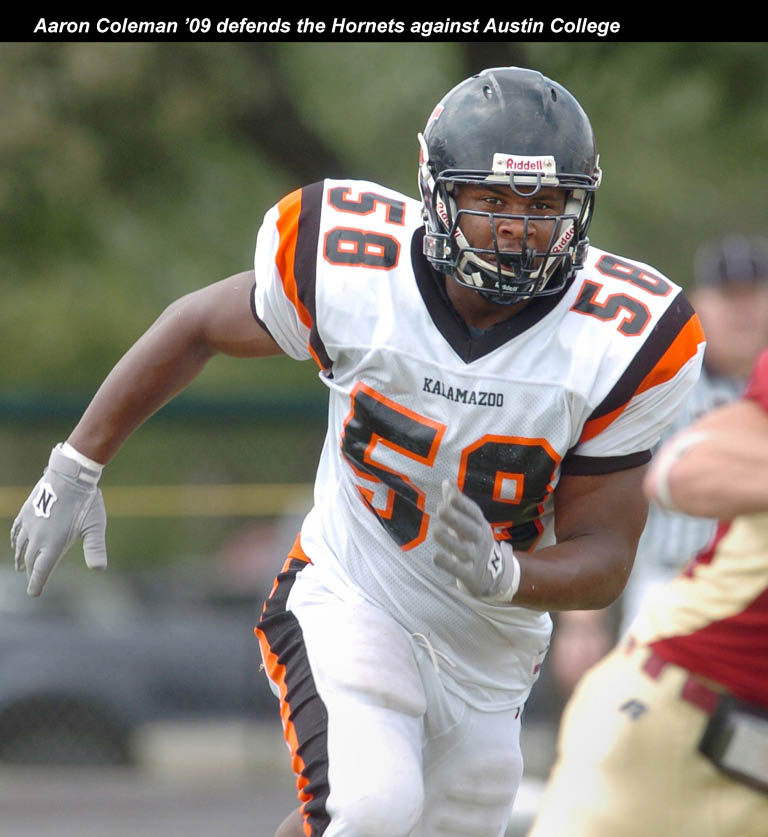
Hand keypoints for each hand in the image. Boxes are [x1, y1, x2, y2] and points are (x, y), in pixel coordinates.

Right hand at [10, 446, 106, 596]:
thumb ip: (95, 548)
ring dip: (21, 558)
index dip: (37, 583)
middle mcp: (38, 538)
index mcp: (53, 545)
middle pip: (31, 560)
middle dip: (31, 572)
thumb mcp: (95, 526)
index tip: (34, 593)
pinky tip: (16, 542)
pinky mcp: (27, 511)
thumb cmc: (86, 502)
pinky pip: (17, 530)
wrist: (70, 475)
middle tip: (33, 580)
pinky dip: (15, 540)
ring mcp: (30, 524)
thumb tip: (99, 569)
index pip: (41, 571)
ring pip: (21, 546)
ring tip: (20, 565)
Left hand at [432, 480, 519, 602]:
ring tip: (435, 531)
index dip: (462, 503)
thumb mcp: (470, 523)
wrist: (497, 577)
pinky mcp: (471, 575)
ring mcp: (476, 558)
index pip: (473, 512)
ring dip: (449, 540)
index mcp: (481, 525)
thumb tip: (446, 481)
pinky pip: (459, 569)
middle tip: (440, 509)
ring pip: (463, 549)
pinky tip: (436, 557)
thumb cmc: (476, 543)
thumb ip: (457, 503)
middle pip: (470, 528)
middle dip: (456, 519)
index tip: (450, 495)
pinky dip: (448, 564)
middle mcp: (480, 540)